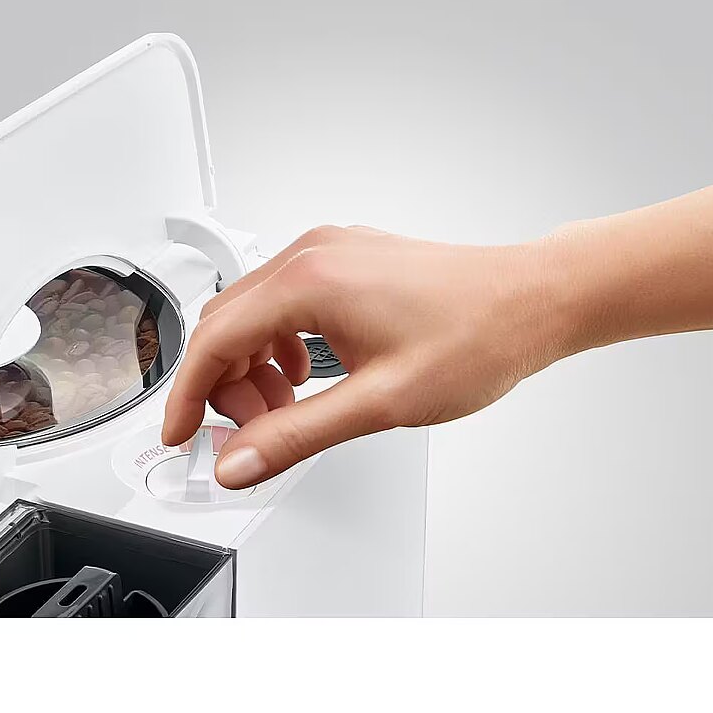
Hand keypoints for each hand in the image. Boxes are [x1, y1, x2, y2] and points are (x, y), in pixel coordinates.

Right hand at [161, 225, 564, 489]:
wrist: (532, 300)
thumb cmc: (477, 336)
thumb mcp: (381, 402)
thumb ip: (297, 435)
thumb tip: (240, 461)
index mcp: (309, 282)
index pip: (213, 340)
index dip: (188, 397)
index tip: (180, 437)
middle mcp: (310, 254)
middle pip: (225, 323)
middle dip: (226, 385)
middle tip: (254, 433)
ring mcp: (327, 250)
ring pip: (251, 311)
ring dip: (253, 365)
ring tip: (289, 408)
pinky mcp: (343, 257)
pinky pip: (282, 299)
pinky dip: (278, 342)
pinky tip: (307, 374)